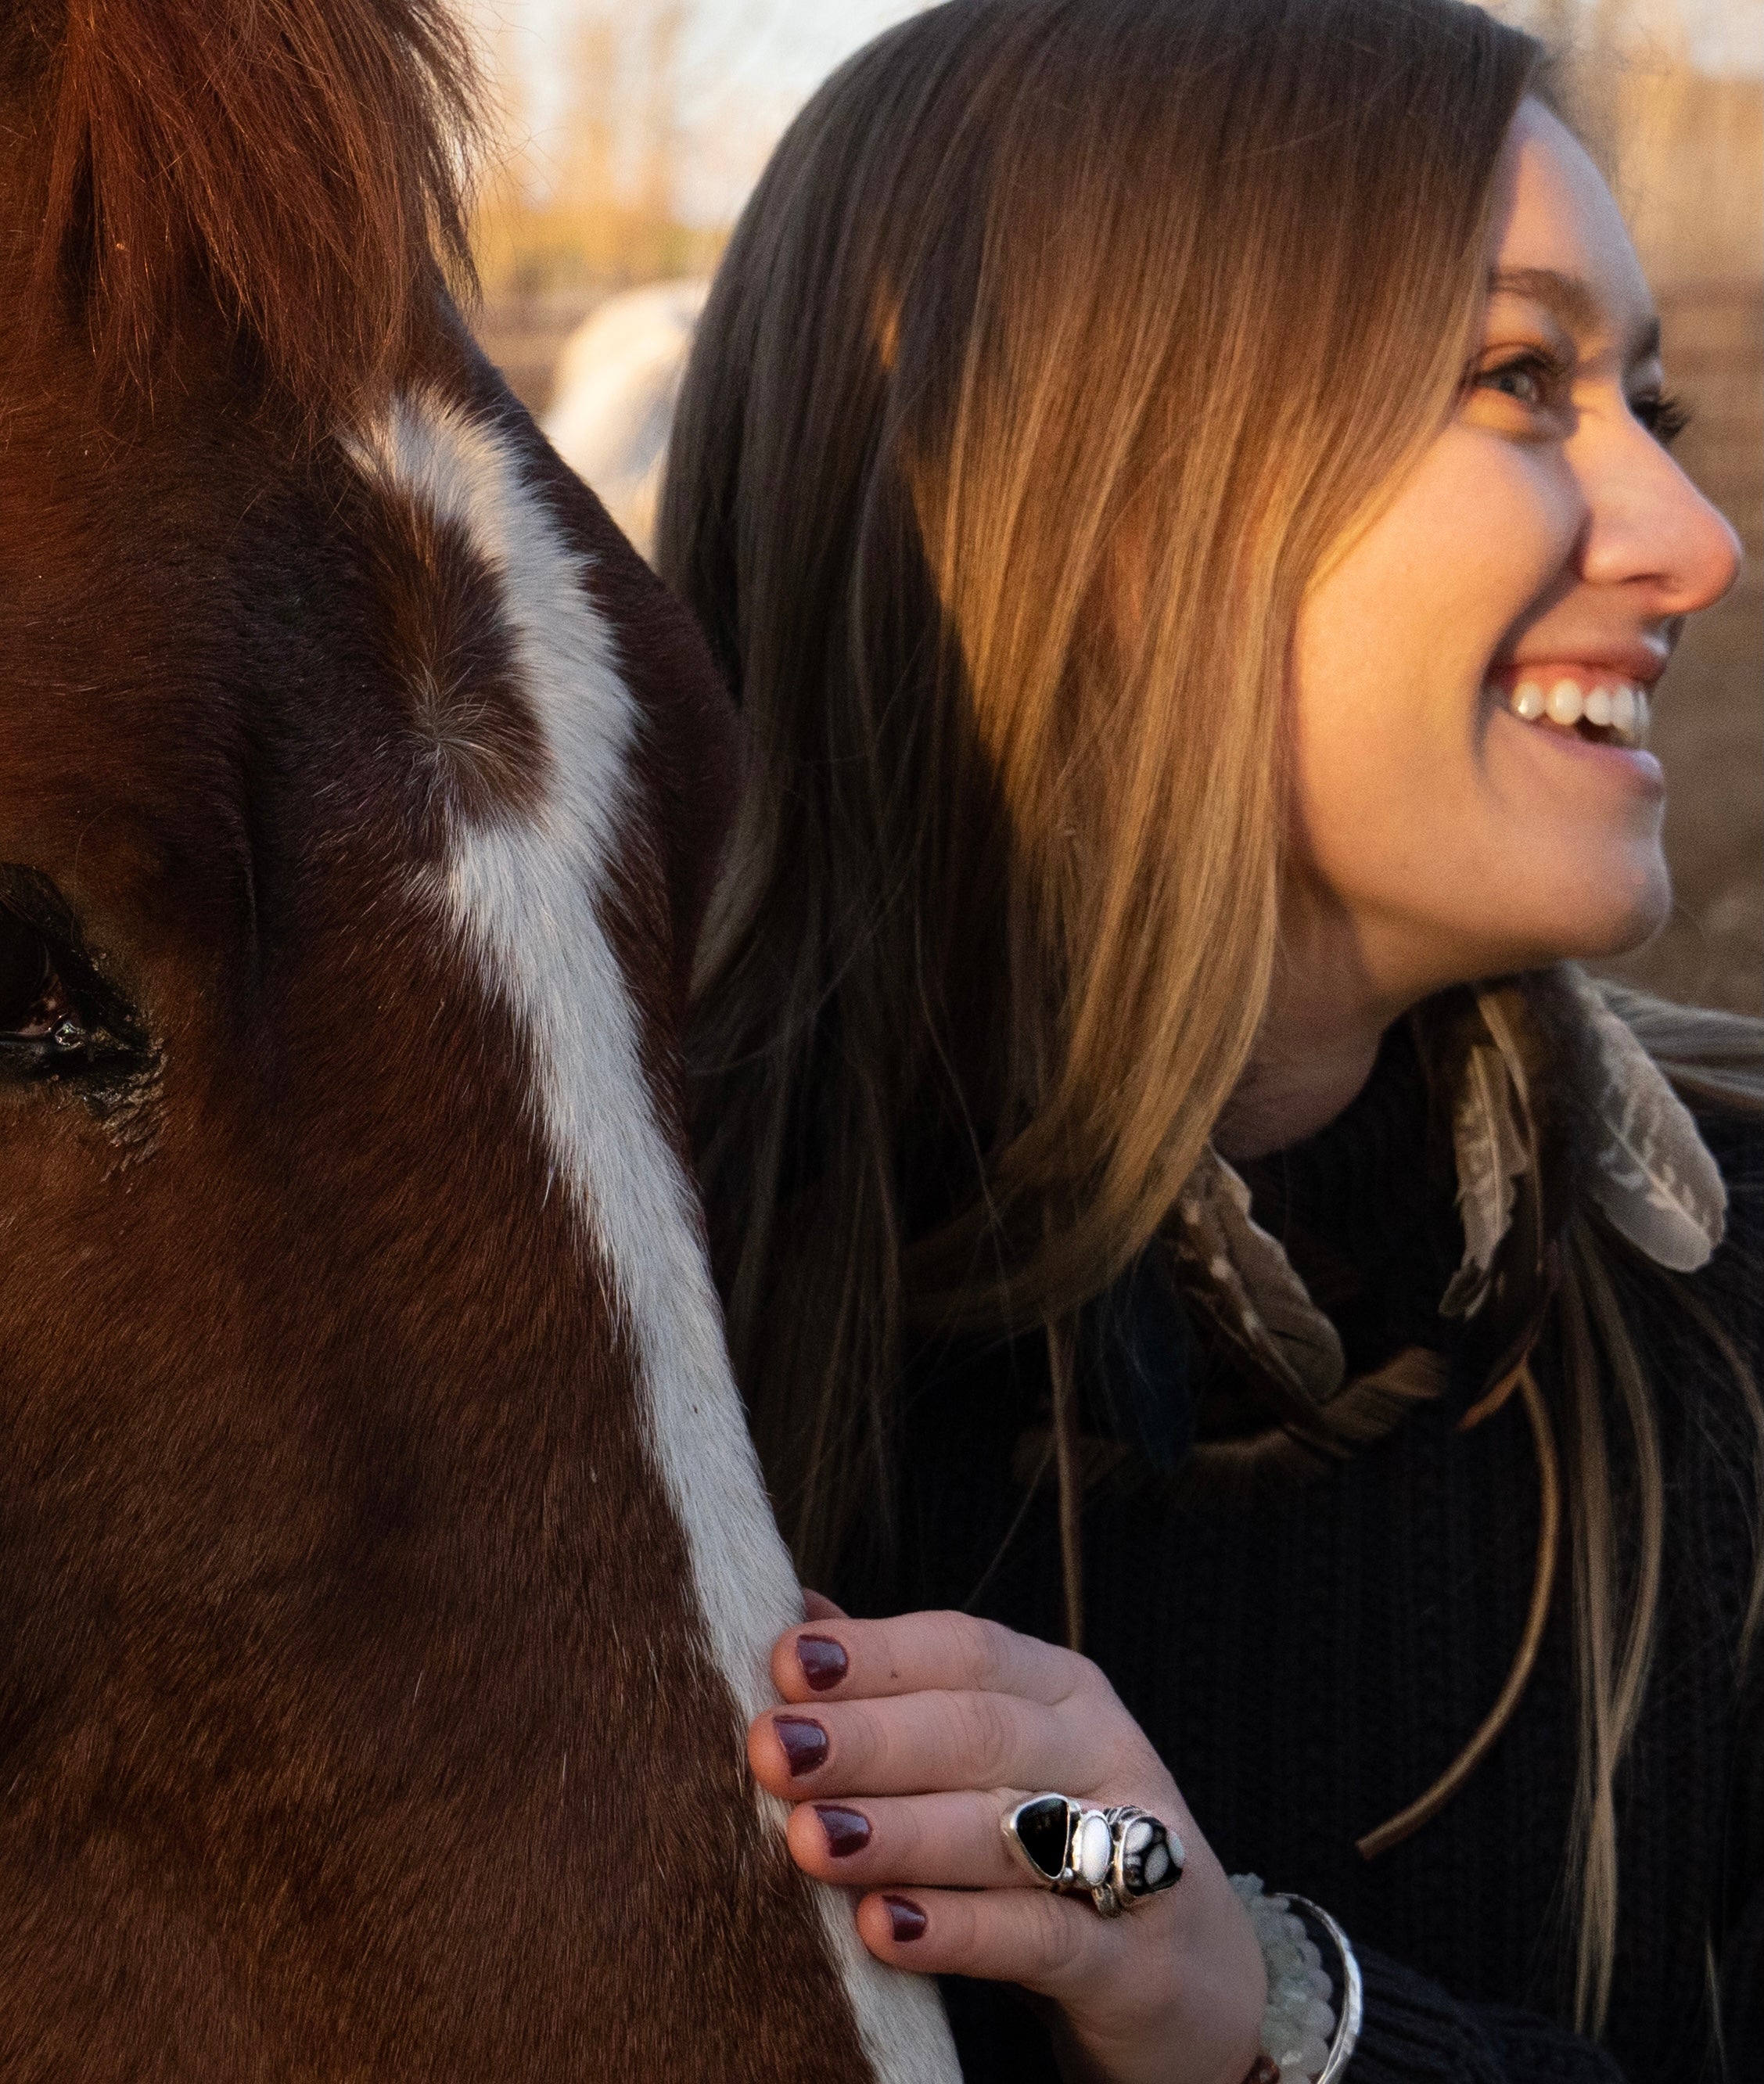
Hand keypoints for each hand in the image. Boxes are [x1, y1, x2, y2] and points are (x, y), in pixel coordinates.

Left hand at [748, 1596, 1266, 2083]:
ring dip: (900, 1832)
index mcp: (1059, 1688)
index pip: (965, 1648)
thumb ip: (900, 1689)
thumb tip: (797, 1613)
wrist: (1191, 1978)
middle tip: (773, 1751)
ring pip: (1005, 1829)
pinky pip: (1039, 1935)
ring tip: (809, 1838)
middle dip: (868, 1739)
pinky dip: (959, 1930)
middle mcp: (1099, 1751)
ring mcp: (1132, 1851)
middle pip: (978, 1731)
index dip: (876, 1654)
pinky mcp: (1133, 1958)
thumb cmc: (1058, 1843)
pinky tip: (884, 1927)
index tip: (784, 1662)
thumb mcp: (993, 1756)